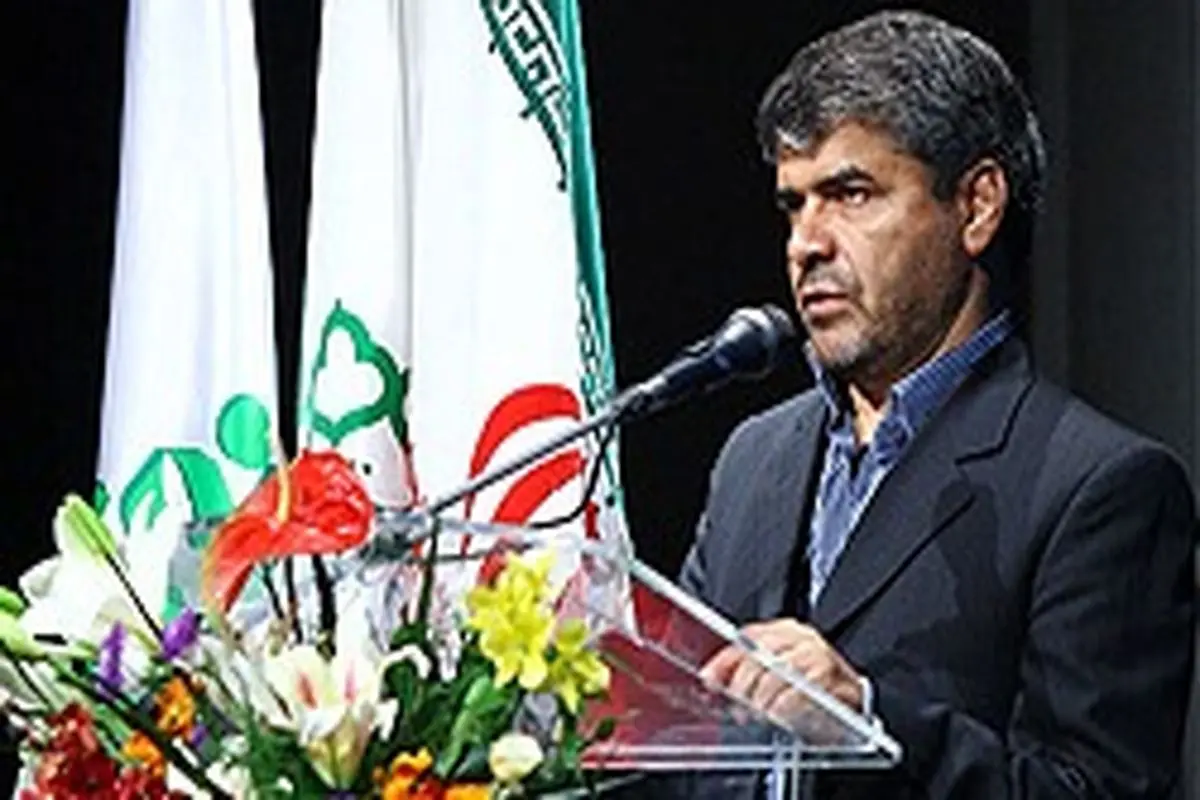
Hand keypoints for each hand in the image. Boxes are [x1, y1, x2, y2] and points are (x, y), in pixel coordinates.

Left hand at [699, 619, 862, 722]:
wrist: (853, 702)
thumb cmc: (810, 687)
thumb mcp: (778, 673)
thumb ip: (747, 671)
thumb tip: (712, 679)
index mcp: (785, 630)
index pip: (746, 638)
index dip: (724, 661)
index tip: (709, 679)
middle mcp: (801, 637)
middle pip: (759, 656)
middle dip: (742, 685)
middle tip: (738, 705)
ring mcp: (818, 655)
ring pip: (776, 673)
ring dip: (761, 698)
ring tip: (757, 713)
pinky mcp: (833, 678)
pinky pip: (799, 691)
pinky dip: (783, 706)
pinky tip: (777, 714)